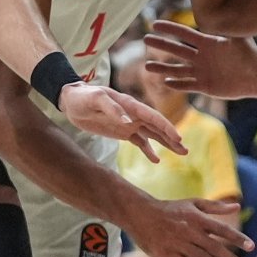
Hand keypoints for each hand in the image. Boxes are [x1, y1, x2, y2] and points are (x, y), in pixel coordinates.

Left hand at [58, 83, 186, 162]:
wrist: (71, 101)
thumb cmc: (83, 96)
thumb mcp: (95, 99)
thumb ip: (112, 108)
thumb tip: (128, 121)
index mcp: (130, 104)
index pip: (152, 116)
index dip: (166, 126)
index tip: (177, 138)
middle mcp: (133, 114)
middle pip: (157, 126)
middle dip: (172, 137)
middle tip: (185, 150)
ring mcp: (129, 123)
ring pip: (152, 134)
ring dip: (166, 143)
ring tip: (181, 153)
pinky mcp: (122, 131)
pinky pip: (140, 142)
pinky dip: (149, 150)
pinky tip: (157, 160)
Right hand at [124, 197, 251, 256]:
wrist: (140, 213)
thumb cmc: (170, 208)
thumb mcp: (193, 203)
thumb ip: (215, 207)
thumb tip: (237, 206)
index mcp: (197, 218)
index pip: (221, 229)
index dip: (237, 237)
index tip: (251, 246)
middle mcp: (190, 230)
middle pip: (215, 247)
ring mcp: (178, 244)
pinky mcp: (167, 255)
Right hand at [145, 20, 256, 99]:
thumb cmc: (251, 55)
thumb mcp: (238, 38)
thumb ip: (227, 27)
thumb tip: (225, 9)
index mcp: (207, 43)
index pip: (184, 33)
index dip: (170, 29)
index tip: (154, 24)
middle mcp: (201, 56)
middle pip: (177, 49)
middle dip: (161, 45)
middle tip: (145, 40)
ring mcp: (202, 71)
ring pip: (178, 69)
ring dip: (163, 67)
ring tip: (147, 65)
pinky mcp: (205, 85)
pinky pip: (188, 85)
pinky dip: (177, 84)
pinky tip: (166, 81)